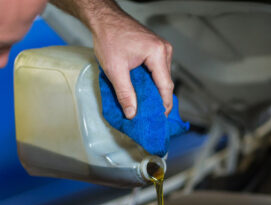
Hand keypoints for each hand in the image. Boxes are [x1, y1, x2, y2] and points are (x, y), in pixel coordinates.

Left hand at [51, 0, 173, 118]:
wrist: (104, 19)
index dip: (163, 105)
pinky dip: (150, 82)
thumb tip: (132, 113)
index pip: (166, 86)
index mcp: (158, 54)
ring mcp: (161, 49)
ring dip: (153, 91)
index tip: (159, 119)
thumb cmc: (109, 38)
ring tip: (144, 106)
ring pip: (161, 78)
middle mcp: (164, 51)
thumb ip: (125, 94)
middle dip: (157, 100)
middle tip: (149, 116)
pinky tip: (142, 92)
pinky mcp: (155, 50)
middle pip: (165, 83)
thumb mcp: (115, 70)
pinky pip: (157, 71)